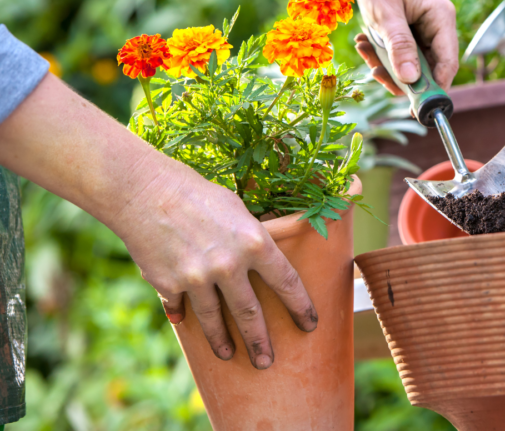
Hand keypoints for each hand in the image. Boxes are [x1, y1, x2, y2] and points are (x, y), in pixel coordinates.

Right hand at [0, 74, 315, 369]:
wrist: (145, 191)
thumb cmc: (198, 194)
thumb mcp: (237, 210)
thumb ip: (251, 239)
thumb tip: (263, 262)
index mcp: (255, 243)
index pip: (287, 283)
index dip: (300, 307)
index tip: (309, 324)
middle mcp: (229, 265)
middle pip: (251, 314)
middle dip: (261, 342)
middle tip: (267, 362)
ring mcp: (197, 278)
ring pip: (214, 321)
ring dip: (223, 342)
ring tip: (230, 354)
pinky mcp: (169, 285)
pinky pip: (180, 308)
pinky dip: (182, 315)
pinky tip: (184, 324)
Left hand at [338, 0, 458, 95]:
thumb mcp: (385, 14)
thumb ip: (400, 46)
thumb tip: (412, 80)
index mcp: (441, 16)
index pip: (448, 62)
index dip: (435, 87)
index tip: (416, 107)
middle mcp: (437, 24)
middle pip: (429, 67)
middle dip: (401, 74)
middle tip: (375, 74)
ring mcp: (422, 27)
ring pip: (410, 62)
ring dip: (386, 63)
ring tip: (363, 48)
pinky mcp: (407, 29)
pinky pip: (399, 53)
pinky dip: (381, 53)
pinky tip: (363, 42)